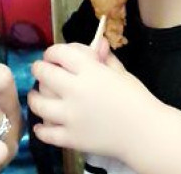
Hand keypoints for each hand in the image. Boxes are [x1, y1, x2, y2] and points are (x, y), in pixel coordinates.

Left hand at [28, 41, 156, 159]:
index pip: (60, 53)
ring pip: (39, 103)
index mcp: (90, 71)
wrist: (146, 133)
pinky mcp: (71, 139)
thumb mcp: (121, 73)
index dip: (52, 51)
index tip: (51, 55)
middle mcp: (76, 90)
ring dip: (34, 97)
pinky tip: (41, 124)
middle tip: (40, 70)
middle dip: (39, 69)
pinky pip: (46, 133)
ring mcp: (71, 116)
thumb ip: (104, 58)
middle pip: (44, 74)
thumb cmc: (137, 99)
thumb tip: (97, 42)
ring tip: (36, 95)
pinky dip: (40, 128)